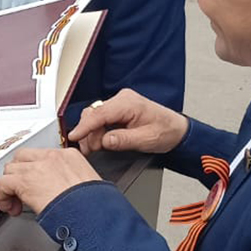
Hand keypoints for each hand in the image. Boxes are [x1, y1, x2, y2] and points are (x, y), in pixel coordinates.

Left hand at [0, 148, 100, 217]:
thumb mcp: (87, 186)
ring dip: (10, 186)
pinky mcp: (25, 181)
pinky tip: (10, 207)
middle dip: (19, 175)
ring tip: (15, 202)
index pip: (42, 156)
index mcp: (69, 157)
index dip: (34, 171)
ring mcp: (37, 167)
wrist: (92, 214)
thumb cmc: (94, 207)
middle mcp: (52, 157)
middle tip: (22, 193)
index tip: (35, 185)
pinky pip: (3, 183)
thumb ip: (70, 182)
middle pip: (23, 158)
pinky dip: (2, 196)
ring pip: (10, 169)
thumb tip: (59, 191)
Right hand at [65, 90, 188, 156]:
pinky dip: (97, 131)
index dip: (84, 127)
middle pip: (93, 114)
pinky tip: (100, 141)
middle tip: (89, 150)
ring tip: (95, 148)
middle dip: (88, 133)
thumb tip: (104, 141)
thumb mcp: (146, 140)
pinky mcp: (118, 110)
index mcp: (129, 103)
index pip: (99, 114)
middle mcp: (122, 99)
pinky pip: (101, 119)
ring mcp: (119, 103)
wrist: (177, 130)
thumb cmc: (166, 132)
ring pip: (95, 117)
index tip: (73, 137)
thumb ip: (123, 140)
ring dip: (92, 133)